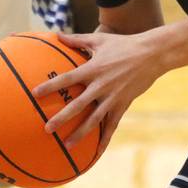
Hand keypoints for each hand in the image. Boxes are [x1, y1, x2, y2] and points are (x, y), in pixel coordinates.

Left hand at [32, 31, 164, 155]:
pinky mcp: (123, 104)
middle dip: (62, 117)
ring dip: (80, 133)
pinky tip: (96, 152)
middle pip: (78, 104)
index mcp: (93, 68)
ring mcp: (112, 96)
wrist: (152, 53)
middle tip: (47, 129)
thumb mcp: (100, 40)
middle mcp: (101, 85)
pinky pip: (112, 125)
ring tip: (67, 145)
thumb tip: (57, 34)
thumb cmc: (124, 44)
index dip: (51, 86)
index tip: (35, 94)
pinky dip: (105, 139)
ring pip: (94, 119)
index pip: (67, 79)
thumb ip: (77, 39)